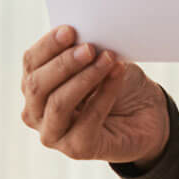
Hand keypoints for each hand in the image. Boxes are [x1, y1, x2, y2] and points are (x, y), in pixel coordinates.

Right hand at [20, 25, 169, 165]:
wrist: (147, 113)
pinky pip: (87, 120)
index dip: (48, 45)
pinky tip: (117, 75)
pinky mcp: (76, 149)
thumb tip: (81, 37)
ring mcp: (53, 134)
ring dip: (85, 78)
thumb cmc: (116, 83)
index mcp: (35, 85)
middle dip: (63, 63)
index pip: (31, 63)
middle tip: (89, 47)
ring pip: (58, 104)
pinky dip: (104, 95)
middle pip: (36, 85)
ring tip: (108, 59)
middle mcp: (36, 112)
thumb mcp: (98, 59)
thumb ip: (84, 50)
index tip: (70, 30)